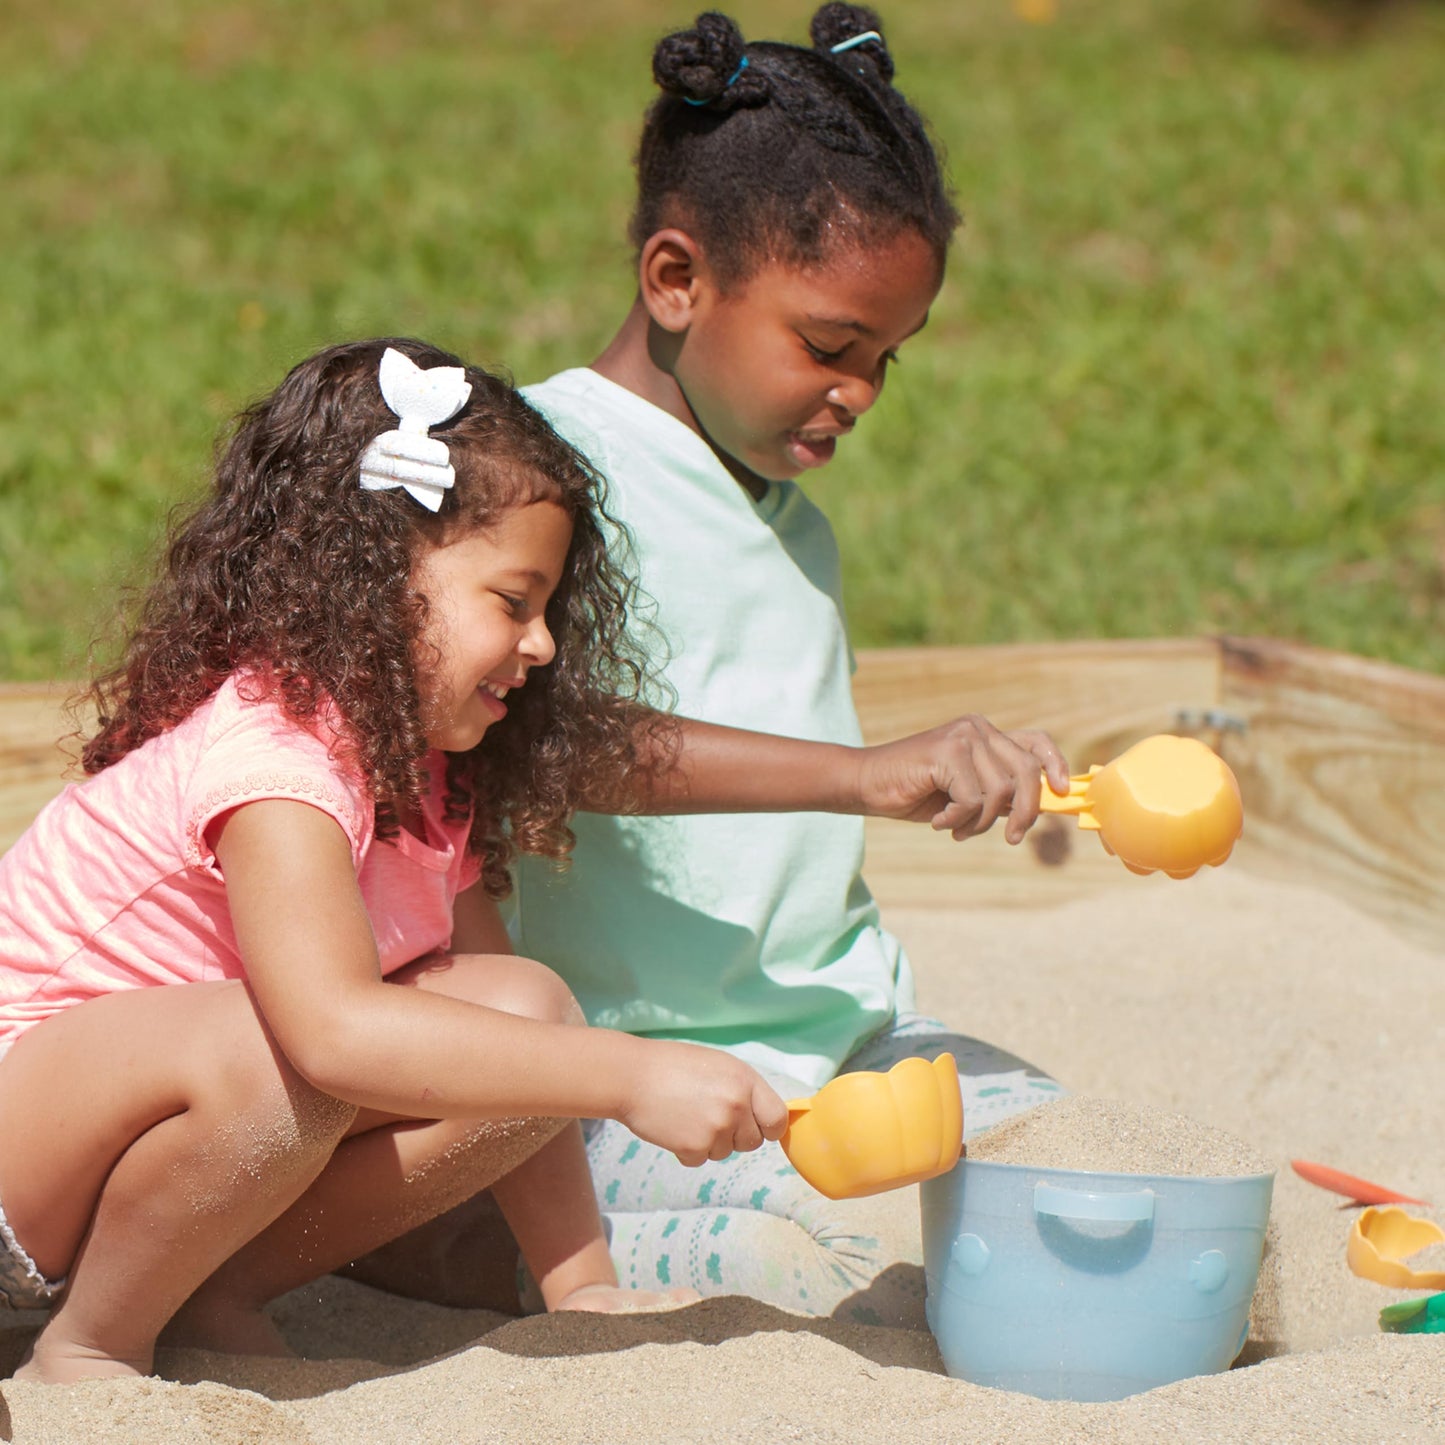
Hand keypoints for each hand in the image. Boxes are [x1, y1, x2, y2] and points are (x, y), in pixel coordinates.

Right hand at [617, 1041, 789, 1166]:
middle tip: (709, 1116)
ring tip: (686, 1115)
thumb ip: (743, 1089)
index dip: (768, 1127)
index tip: (757, 1127)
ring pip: (725, 1152)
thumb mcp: (718, 1066)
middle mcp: (737, 1105)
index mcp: (746, 1080)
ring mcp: (717, 1128)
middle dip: (735, 1136)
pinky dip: (687, 1150)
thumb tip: (765, 1116)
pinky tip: (674, 1126)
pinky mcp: (695, 1147)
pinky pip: (701, 1160)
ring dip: (709, 1141)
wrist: (632, 1076)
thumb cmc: (674, 1066)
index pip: (777, 1119)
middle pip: (752, 1142)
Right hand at [855, 716, 1070, 844]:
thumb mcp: (966, 793)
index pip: (1035, 742)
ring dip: (979, 822)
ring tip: (955, 827)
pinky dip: (958, 820)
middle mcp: (978, 729)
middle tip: (1013, 839)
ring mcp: (963, 737)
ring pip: (1000, 793)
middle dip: (1026, 813)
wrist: (866, 784)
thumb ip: (998, 792)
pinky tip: (939, 820)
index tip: (1062, 791)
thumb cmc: (914, 792)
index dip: (1055, 765)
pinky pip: (973, 800)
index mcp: (985, 734)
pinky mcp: (948, 752)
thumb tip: (1038, 807)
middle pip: (1027, 773)